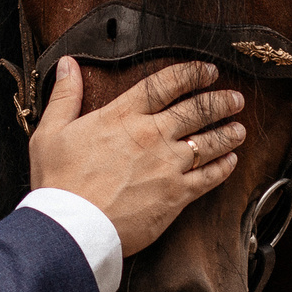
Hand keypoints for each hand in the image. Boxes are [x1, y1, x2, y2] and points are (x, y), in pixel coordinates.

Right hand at [29, 58, 244, 254]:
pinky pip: (208, 177)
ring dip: (228, 133)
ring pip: (209, 142)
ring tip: (240, 128)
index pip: (164, 84)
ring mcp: (167, 165)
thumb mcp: (51, 132)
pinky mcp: (176, 195)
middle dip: (220, 101)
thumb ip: (65, 95)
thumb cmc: (58, 182)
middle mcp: (151, 135)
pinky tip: (230, 162)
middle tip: (235, 98)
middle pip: (196, 110)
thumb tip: (67, 64)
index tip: (207, 71)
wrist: (72, 227)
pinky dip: (223, 167)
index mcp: (123, 116)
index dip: (191, 74)